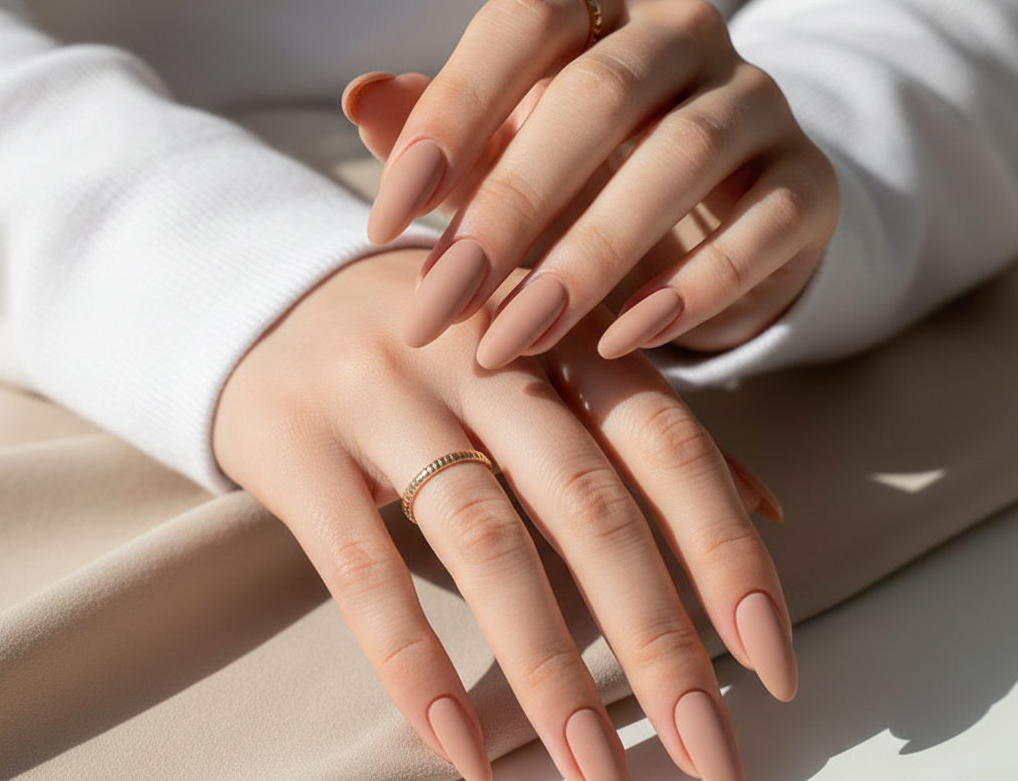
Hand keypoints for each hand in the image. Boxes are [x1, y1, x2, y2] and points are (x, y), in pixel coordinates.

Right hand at [213, 248, 795, 780]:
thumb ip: (644, 427)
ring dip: (549, 668)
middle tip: (710, 752)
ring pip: (486, 538)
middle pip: (587, 500)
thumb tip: (768, 510)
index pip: (663, 441)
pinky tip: (460, 748)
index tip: (770, 663)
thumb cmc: (436, 351)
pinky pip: (363, 568)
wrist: (271, 306)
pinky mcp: (298, 444)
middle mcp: (480, 351)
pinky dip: (416, 664)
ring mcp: (383, 391)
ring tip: (595, 770)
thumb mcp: (543, 362)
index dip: (724, 551)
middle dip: (655, 635)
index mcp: (555, 330)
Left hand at [344, 0, 838, 365]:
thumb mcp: (503, 149)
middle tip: (444, 304)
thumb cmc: (583, 175)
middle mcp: (682, 32)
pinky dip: (687, 289)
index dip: (448, 117)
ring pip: (679, 158)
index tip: (383, 224)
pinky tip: (619, 339)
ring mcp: (757, 99)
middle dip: (509, 209)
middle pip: (594, 97)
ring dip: (587, 259)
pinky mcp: (807, 180)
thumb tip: (360, 99)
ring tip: (517, 337)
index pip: (519, 24)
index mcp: (596, 7)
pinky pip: (756, 227)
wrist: (710, 212)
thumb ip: (439, 128)